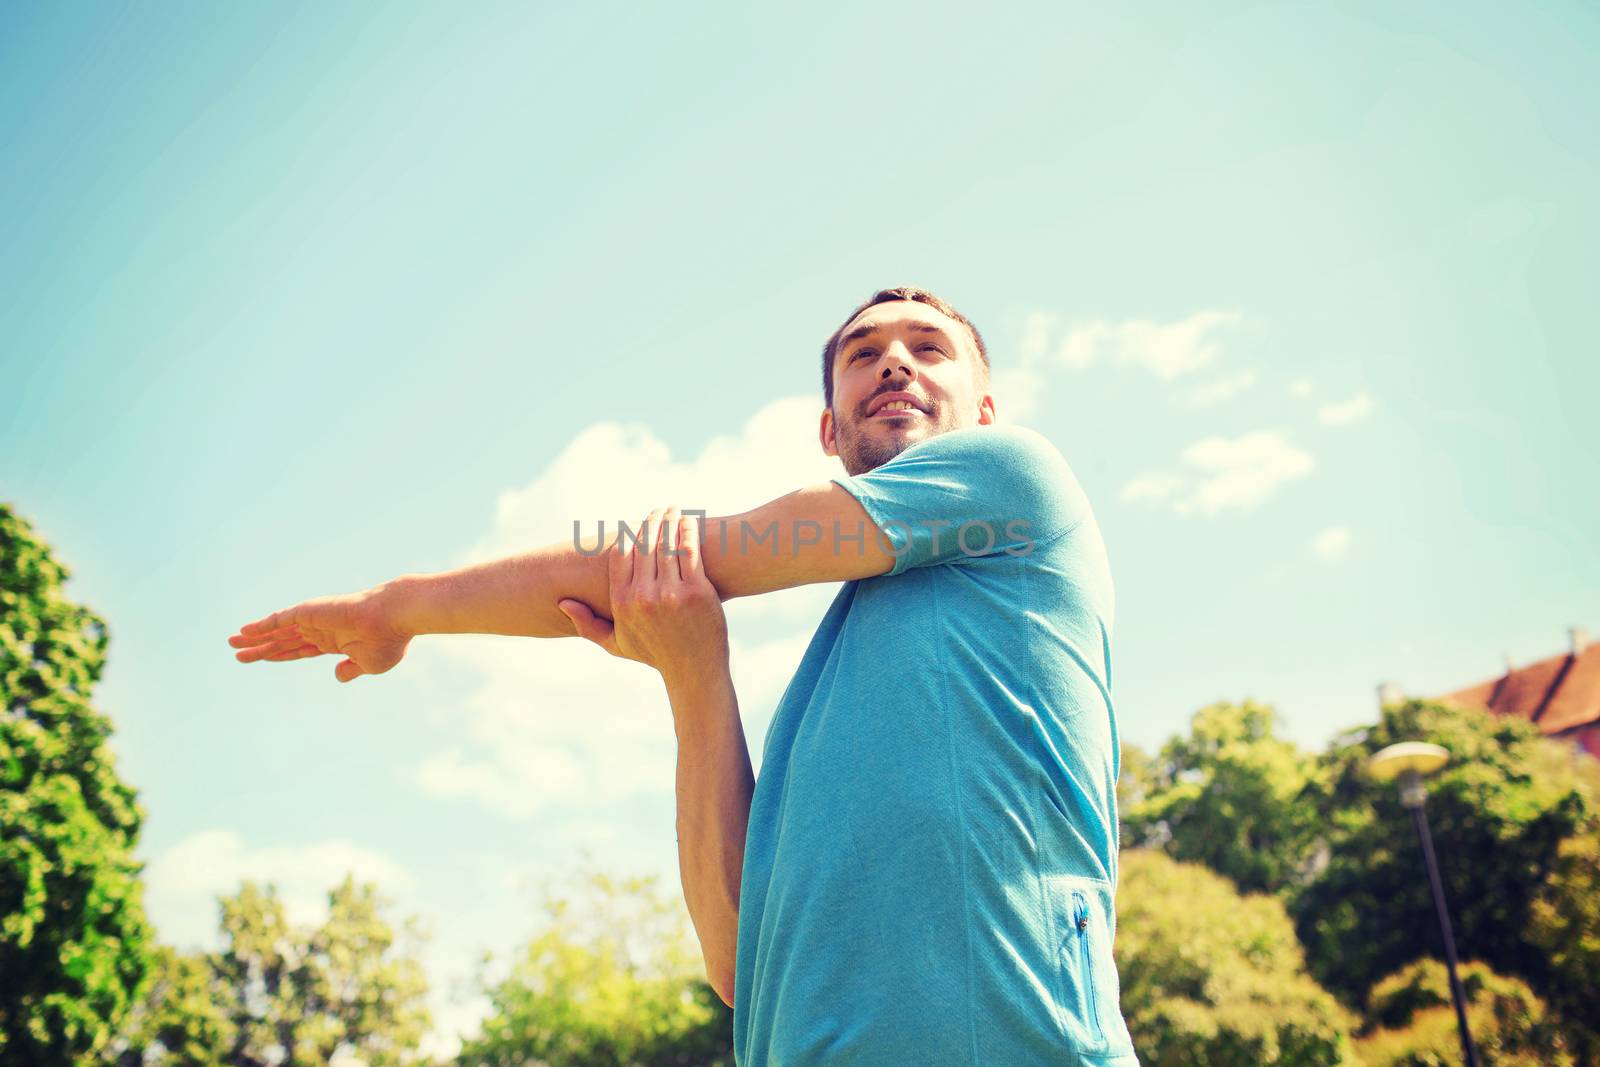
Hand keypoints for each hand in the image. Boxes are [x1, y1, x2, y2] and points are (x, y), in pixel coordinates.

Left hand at [227, 585, 412, 683]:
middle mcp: (321, 629)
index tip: (263, 659)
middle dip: (261, 648)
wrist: (394, 620)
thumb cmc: (388, 641)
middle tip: (238, 654)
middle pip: (283, 641)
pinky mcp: (310, 612)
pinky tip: (245, 630)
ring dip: (254, 638)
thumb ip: (351, 670)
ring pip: (277, 631)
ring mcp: (315, 620)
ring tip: (231, 643)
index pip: (300, 650)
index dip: (280, 655)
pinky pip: (281, 618)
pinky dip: (263, 624)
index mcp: (335, 642)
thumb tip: (337, 675)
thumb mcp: (369, 664)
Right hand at [557, 504, 729, 688]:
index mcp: (621, 603)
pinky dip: (688, 532)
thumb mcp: (616, 644)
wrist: (694, 671)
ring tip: (674, 509)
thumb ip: (587, 625)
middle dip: (651, 521)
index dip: (629, 534)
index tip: (637, 524)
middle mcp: (642, 597)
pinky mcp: (696, 592)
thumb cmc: (654, 655)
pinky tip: (690, 522)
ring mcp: (670, 594)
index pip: (620, 554)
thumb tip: (564, 602)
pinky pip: (689, 551)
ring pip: (666, 544)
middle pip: (643, 544)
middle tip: (659, 510)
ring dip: (670, 520)